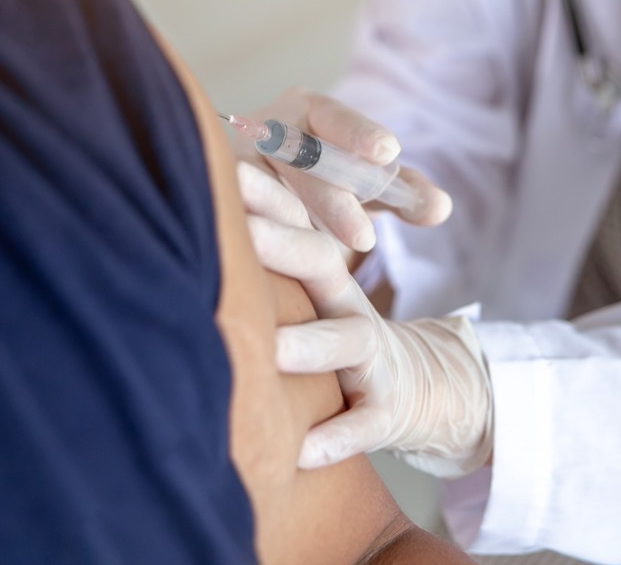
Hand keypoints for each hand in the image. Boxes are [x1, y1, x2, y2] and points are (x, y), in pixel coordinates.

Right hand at [231, 88, 451, 252]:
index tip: (388, 153)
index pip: (336, 117)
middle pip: (300, 160)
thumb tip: (441, 209)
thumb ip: (406, 193)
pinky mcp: (215, 197)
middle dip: (333, 200)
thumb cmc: (327, 179)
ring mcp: (235, 162)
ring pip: (263, 190)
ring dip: (291, 222)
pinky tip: (274, 266)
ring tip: (321, 257)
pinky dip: (257, 238)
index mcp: (309, 110)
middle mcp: (268, 128)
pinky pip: (235, 218)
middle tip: (364, 240)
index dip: (360, 134)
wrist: (262, 191)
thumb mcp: (369, 184)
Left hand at [238, 163, 491, 476]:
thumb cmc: (339, 332)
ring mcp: (372, 359)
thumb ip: (270, 257)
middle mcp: (350, 307)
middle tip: (240, 228)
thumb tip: (198, 200)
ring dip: (311, 345)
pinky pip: (364, 424)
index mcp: (325, 273)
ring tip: (271, 350)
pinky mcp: (386, 411)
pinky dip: (336, 438)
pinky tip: (301, 453)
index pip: (297, 221)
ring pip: (346, 344)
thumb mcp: (312, 290)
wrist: (422, 387)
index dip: (267, 194)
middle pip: (323, 266)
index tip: (227, 168)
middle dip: (283, 244)